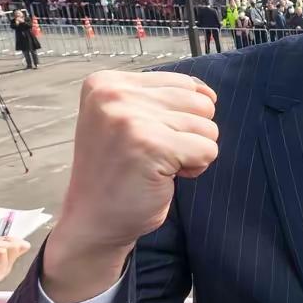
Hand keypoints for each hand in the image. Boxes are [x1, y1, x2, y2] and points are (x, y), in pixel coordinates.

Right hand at [44, 70, 217, 302]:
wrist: (94, 220)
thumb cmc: (119, 172)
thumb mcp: (129, 120)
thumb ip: (162, 99)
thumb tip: (208, 94)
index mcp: (107, 82)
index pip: (184, 84)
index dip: (181, 118)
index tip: (147, 139)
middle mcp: (114, 94)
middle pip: (200, 103)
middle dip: (190, 134)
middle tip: (156, 155)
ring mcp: (130, 118)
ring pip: (207, 127)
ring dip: (192, 153)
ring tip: (158, 166)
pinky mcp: (150, 145)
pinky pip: (207, 150)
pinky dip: (195, 168)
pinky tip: (165, 177)